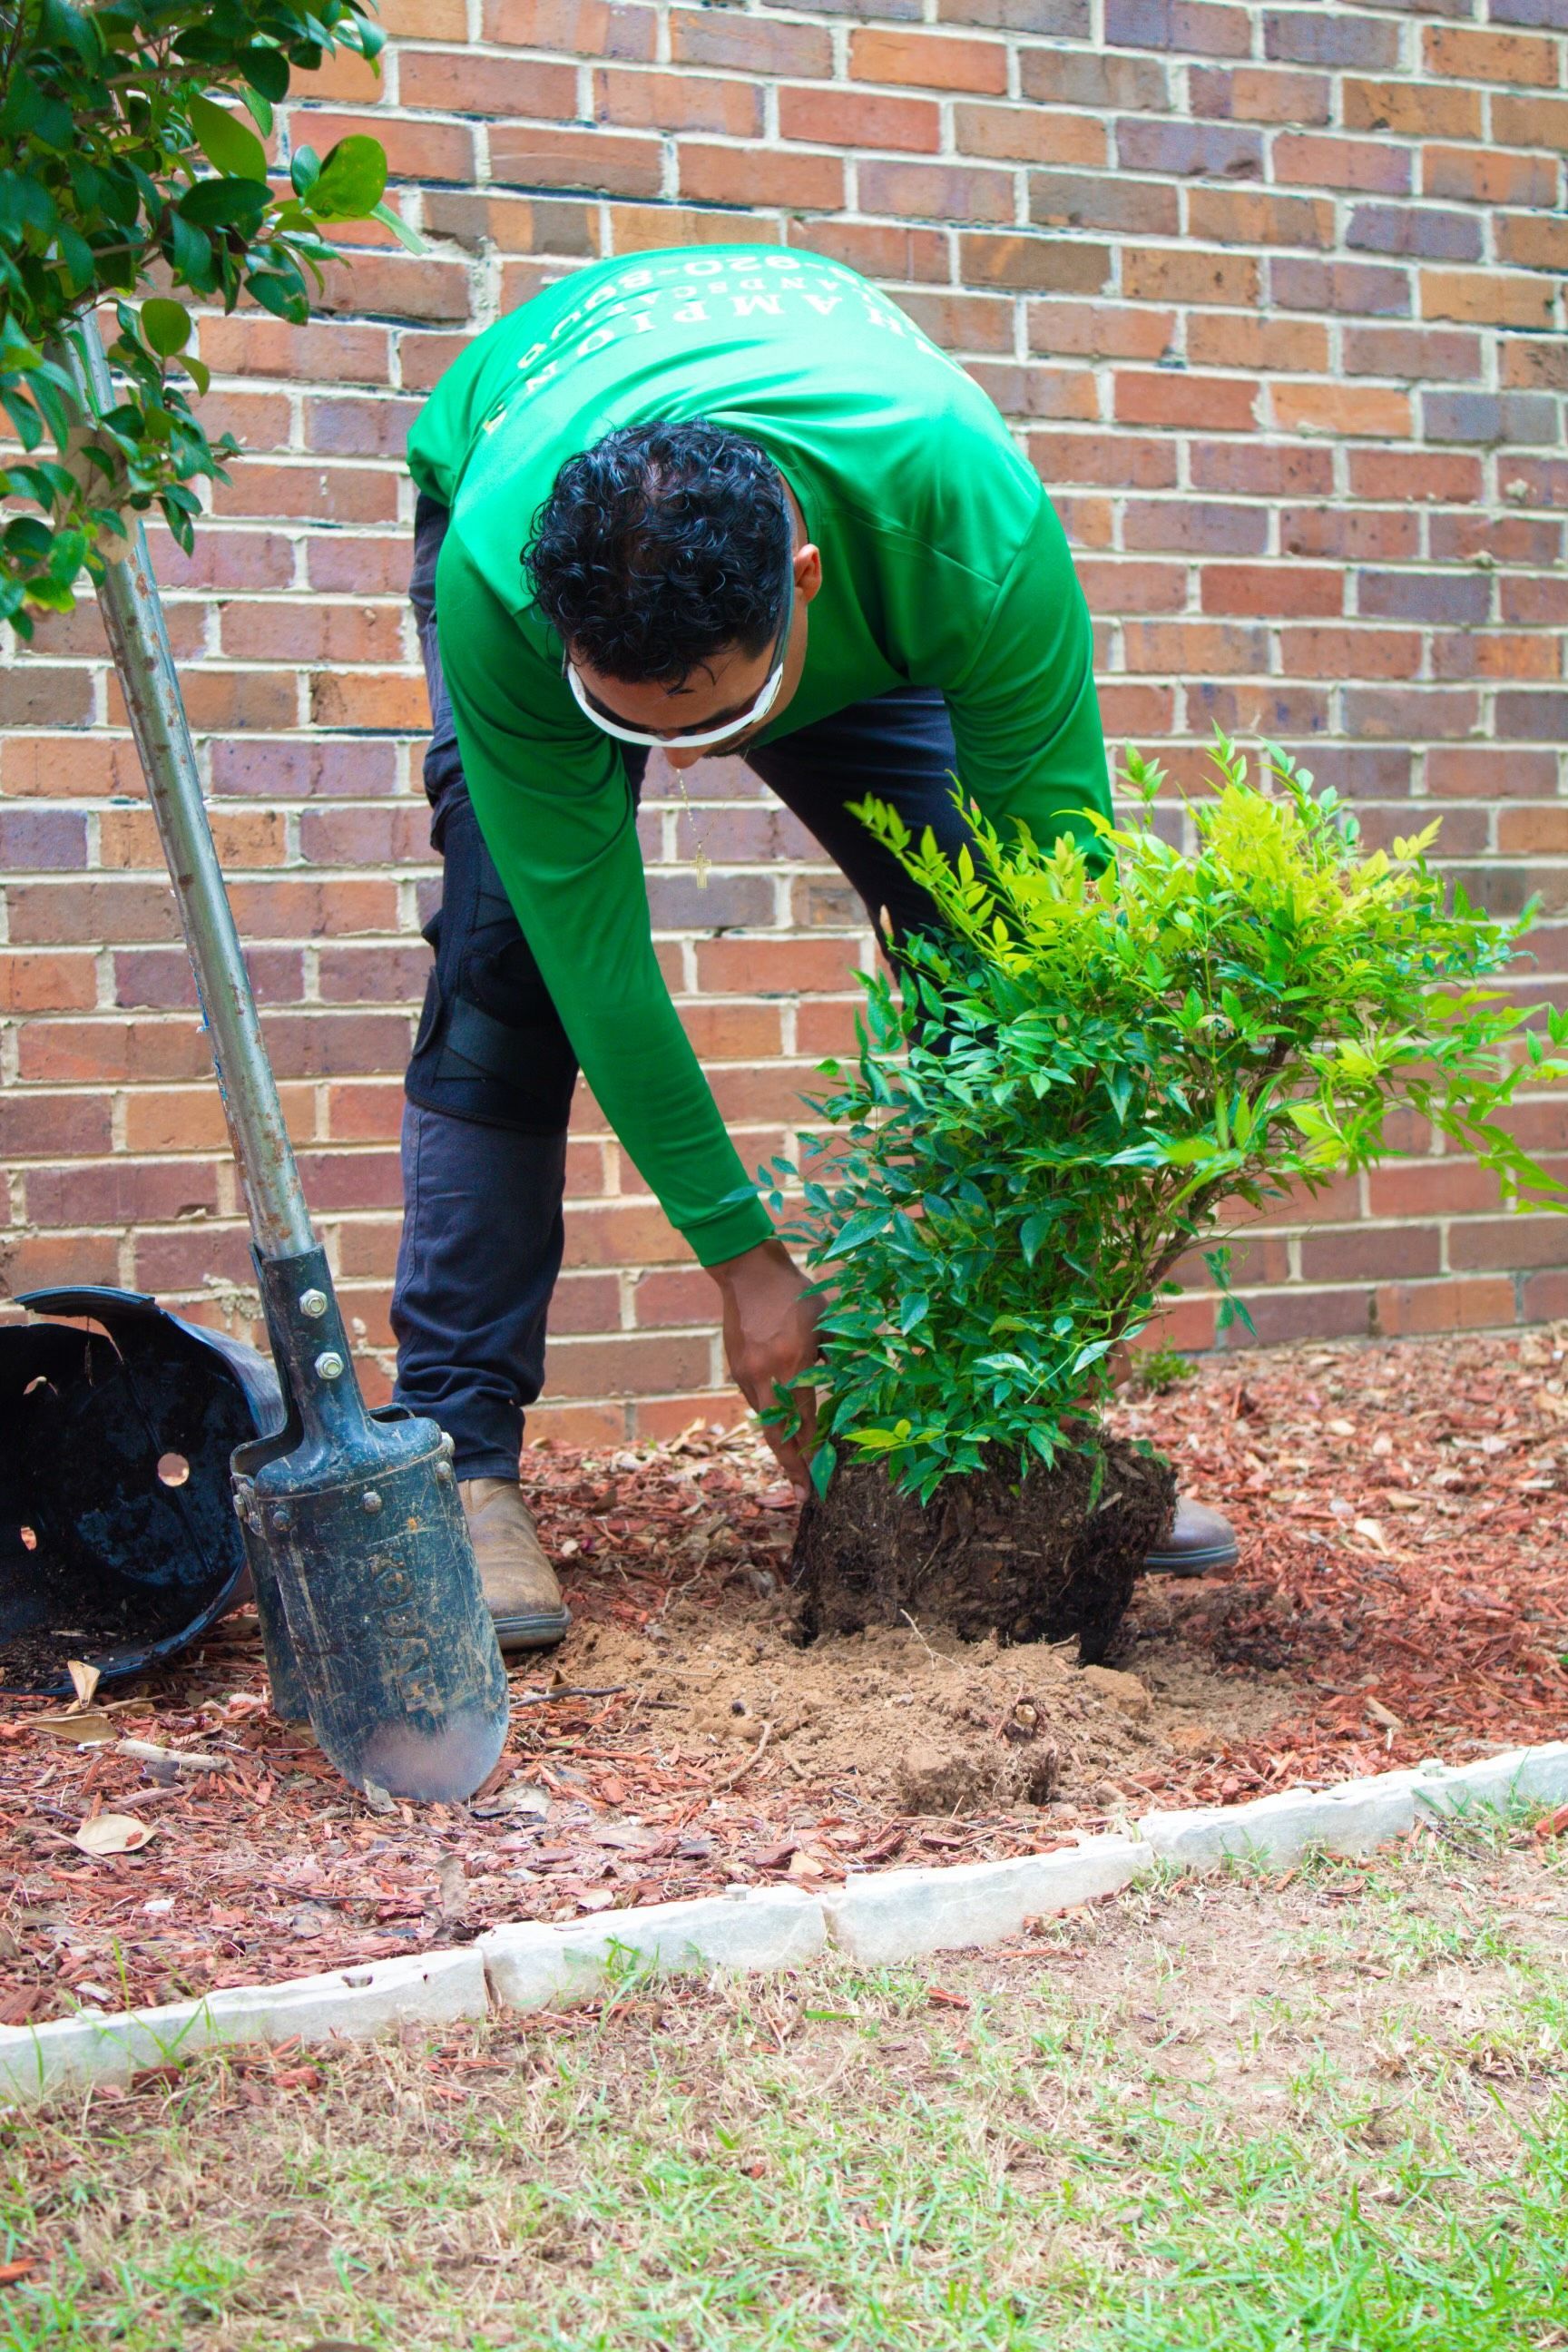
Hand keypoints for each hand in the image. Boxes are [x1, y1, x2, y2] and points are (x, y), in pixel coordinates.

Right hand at [709, 1237, 821, 1498]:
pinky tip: (783, 1423)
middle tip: (804, 1493)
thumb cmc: (795, 1294)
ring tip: (798, 1463)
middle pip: (777, 1435)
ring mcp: (747, 1375)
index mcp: (794, 1364)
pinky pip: (756, 1401)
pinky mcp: (736, 1369)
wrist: (747, 1272)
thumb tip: (856, 1384)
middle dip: (792, 1467)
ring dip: (782, 1442)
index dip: (813, 1454)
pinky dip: (771, 1416)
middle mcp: (766, 1376)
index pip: (805, 1422)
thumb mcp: (826, 1323)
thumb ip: (837, 1357)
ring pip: (766, 1419)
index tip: (820, 1480)